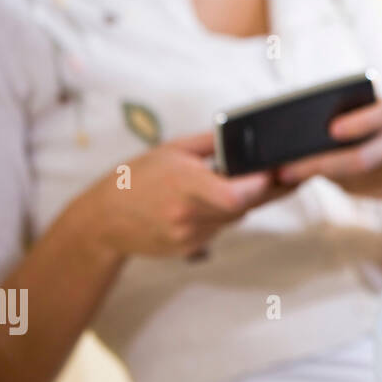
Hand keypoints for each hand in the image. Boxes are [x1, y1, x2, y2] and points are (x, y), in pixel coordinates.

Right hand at [81, 130, 288, 259]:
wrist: (104, 220)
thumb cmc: (137, 178)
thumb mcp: (172, 149)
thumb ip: (212, 142)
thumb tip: (246, 133)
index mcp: (184, 184)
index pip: (235, 195)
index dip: (261, 185)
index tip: (275, 169)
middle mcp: (188, 214)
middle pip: (244, 206)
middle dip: (262, 189)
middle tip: (277, 171)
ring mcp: (189, 235)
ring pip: (236, 217)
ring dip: (242, 201)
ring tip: (233, 182)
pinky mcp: (190, 247)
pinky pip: (221, 227)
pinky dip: (223, 214)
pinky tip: (209, 201)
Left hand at [274, 98, 381, 202]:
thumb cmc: (373, 130)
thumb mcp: (365, 117)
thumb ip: (341, 121)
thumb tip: (295, 136)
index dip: (359, 122)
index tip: (331, 130)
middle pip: (363, 157)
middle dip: (322, 164)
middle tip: (284, 170)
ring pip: (358, 178)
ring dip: (322, 177)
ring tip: (286, 175)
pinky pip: (361, 191)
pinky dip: (334, 185)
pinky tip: (306, 180)